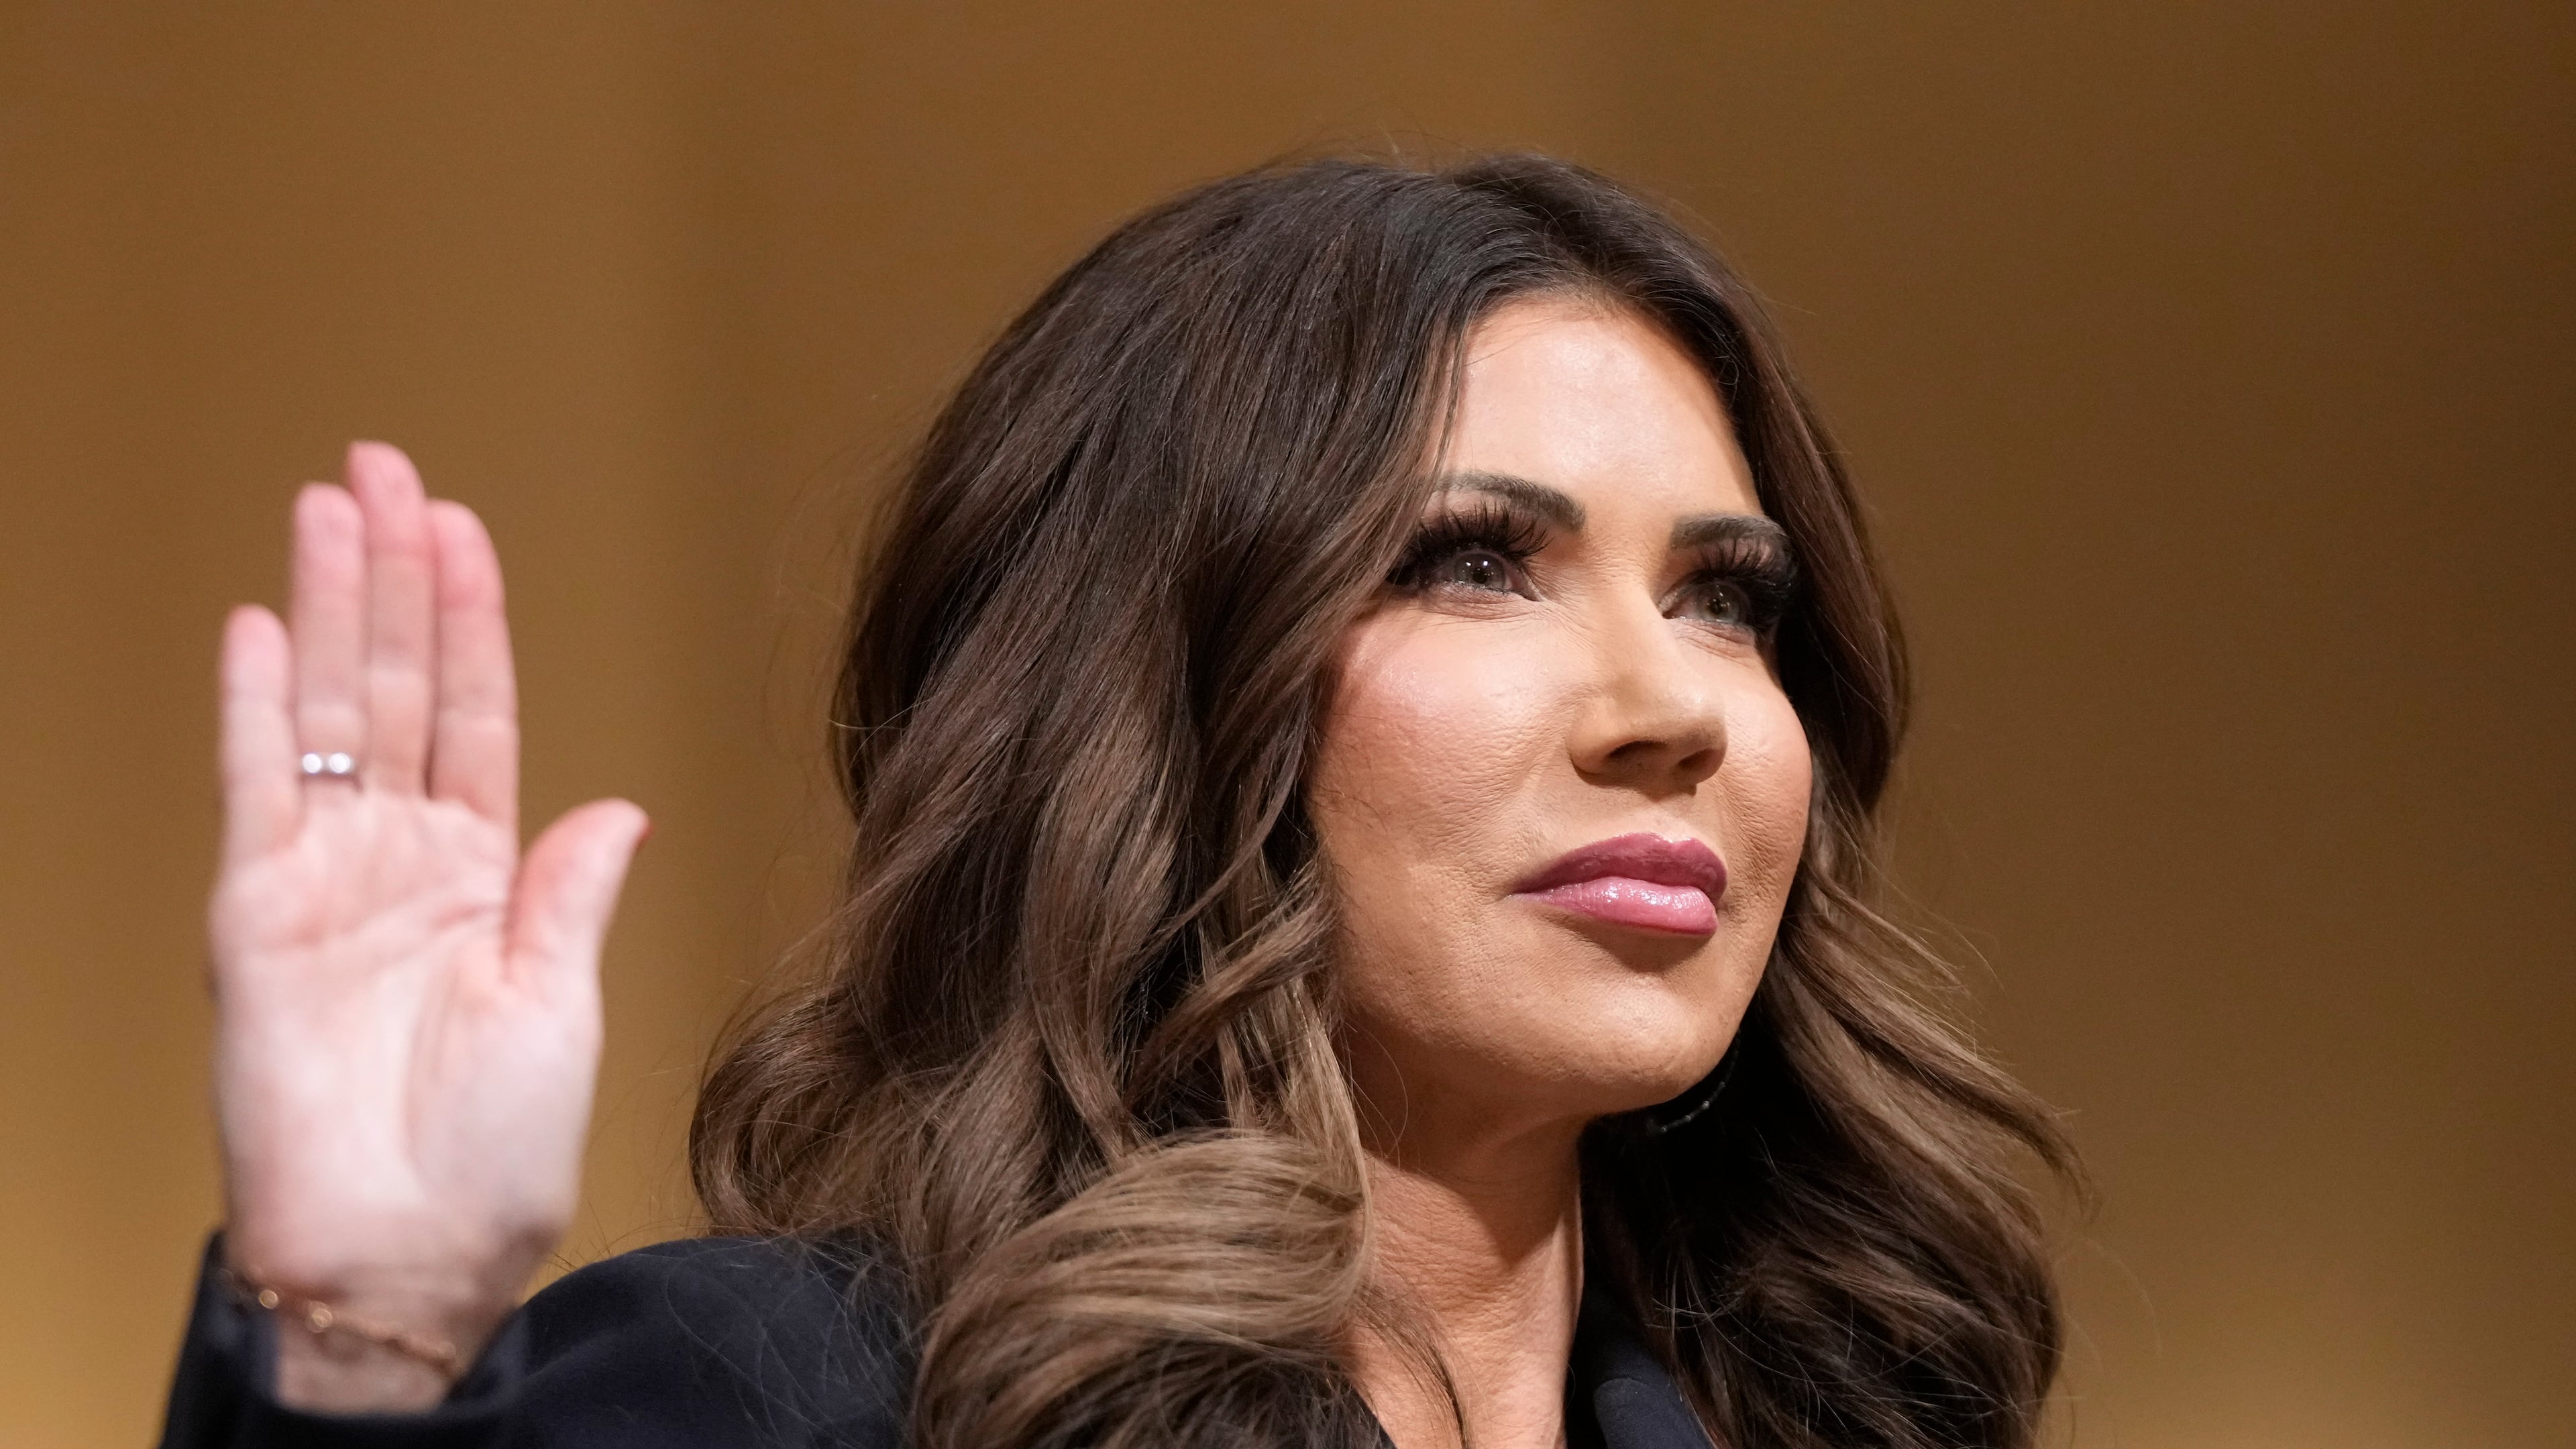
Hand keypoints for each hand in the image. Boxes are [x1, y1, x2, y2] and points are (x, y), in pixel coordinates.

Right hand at [207, 442, 646, 1409]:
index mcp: (482, 876)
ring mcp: (322, 880)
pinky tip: (255, 624)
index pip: (475, 714)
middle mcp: (399, 862)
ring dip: (324, 606)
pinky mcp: (255, 917)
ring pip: (323, 711)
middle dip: (390, 576)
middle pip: (394, 685)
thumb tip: (618, 804)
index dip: (469, 619)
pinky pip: (254, 790)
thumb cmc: (494, 1155)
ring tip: (328, 505)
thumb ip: (571, 892)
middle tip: (383, 467)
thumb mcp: (561, 1005)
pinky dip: (250, 706)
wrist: (409, 1251)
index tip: (462, 527)